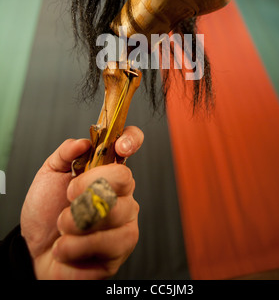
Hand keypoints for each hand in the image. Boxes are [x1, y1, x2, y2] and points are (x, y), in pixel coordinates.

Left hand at [20, 126, 143, 279]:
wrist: (34, 250)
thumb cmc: (46, 212)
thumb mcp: (49, 175)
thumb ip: (65, 153)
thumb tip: (83, 142)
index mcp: (107, 170)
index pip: (131, 144)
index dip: (131, 140)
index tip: (119, 147)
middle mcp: (121, 192)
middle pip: (123, 178)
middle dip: (86, 188)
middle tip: (68, 198)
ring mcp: (125, 220)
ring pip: (113, 212)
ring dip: (75, 221)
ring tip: (63, 228)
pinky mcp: (122, 248)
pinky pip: (107, 242)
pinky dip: (76, 245)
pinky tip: (67, 246)